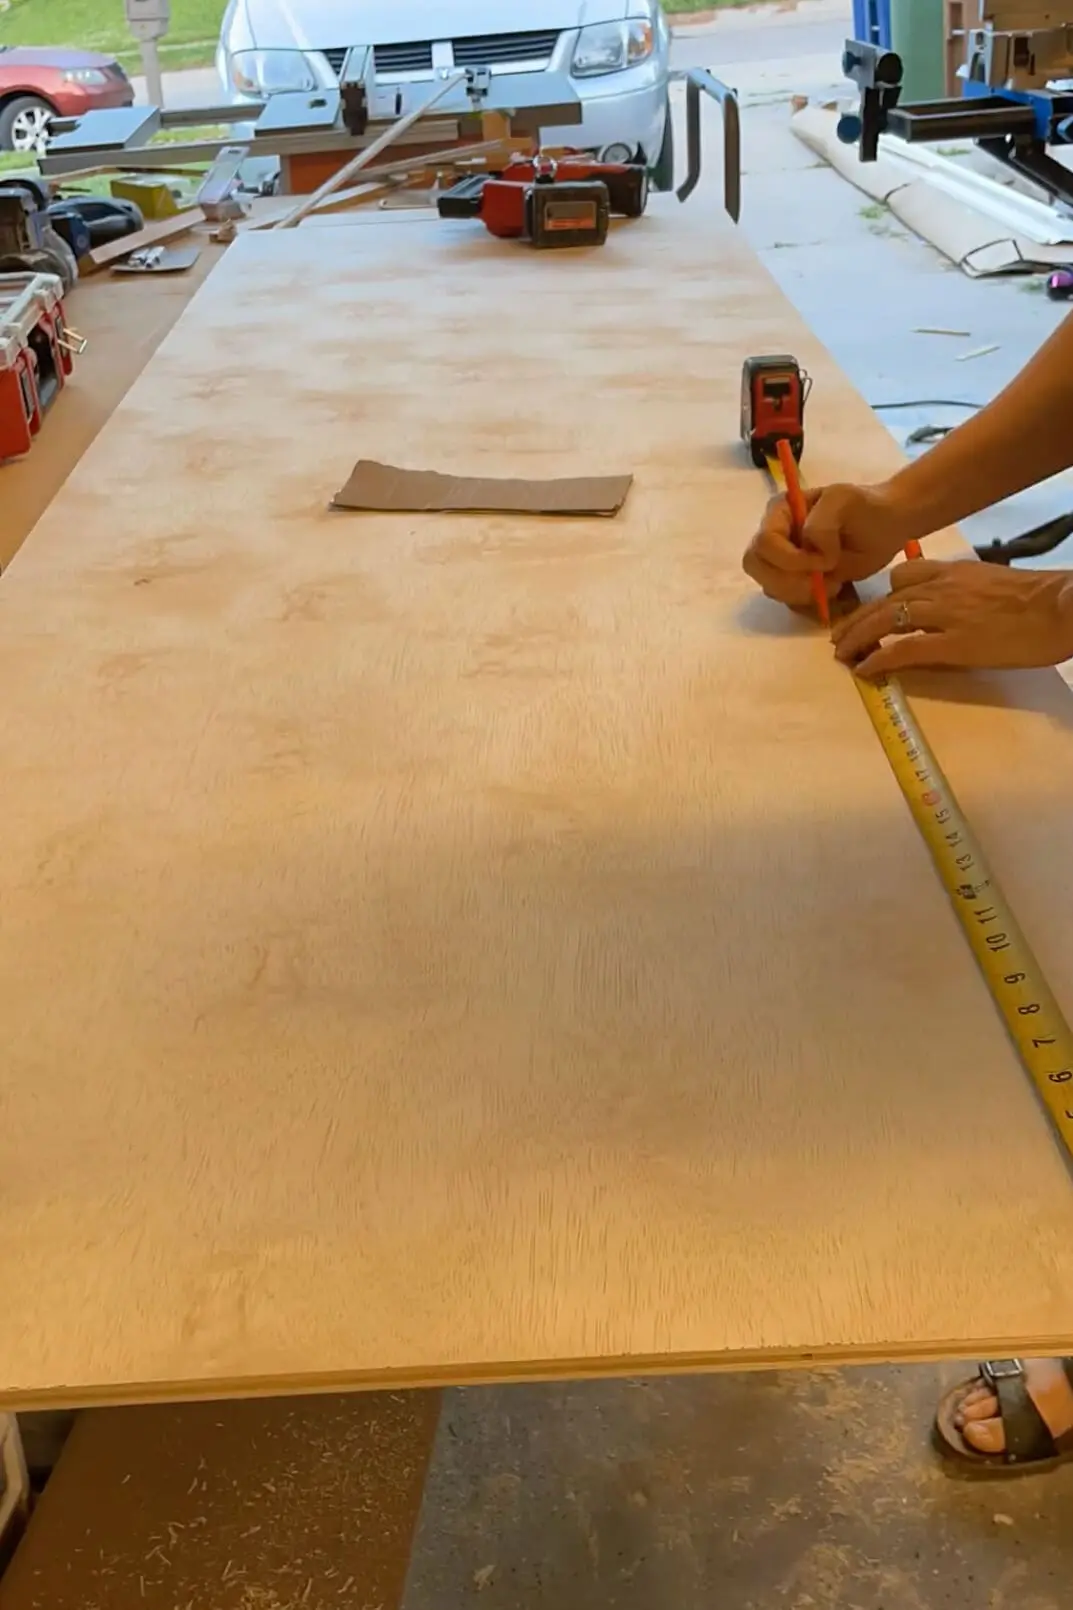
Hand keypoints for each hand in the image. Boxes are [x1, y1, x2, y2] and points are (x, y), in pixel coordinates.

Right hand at [742, 482, 910, 607]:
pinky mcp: (795, 581)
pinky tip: (831, 587)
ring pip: (769, 587)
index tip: (825, 560)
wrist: (887, 525)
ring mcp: (783, 561)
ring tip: (833, 582)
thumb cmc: (867, 507)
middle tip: (822, 581)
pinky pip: (786, 599)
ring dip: (801, 592)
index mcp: (780, 511)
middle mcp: (774, 536)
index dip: (789, 559)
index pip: (764, 542)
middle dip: (788, 580)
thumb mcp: (844, 501)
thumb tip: (813, 553)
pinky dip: (808, 600)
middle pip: (756, 566)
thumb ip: (822, 523)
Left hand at [833, 559, 1072, 675]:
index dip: (881, 595)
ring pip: (884, 620)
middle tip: (839, 636)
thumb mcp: (995, 584)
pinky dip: (878, 658)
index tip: (871, 610)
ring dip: (857, 637)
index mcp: (953, 571)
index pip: (903, 575)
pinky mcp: (952, 644)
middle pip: (884, 600)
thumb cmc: (1039, 600)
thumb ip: (967, 592)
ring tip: (842, 654)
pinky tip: (864, 669)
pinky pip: (903, 649)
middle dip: (857, 619)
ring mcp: (944, 614)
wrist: (1062, 607)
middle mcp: (941, 588)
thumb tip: (953, 612)